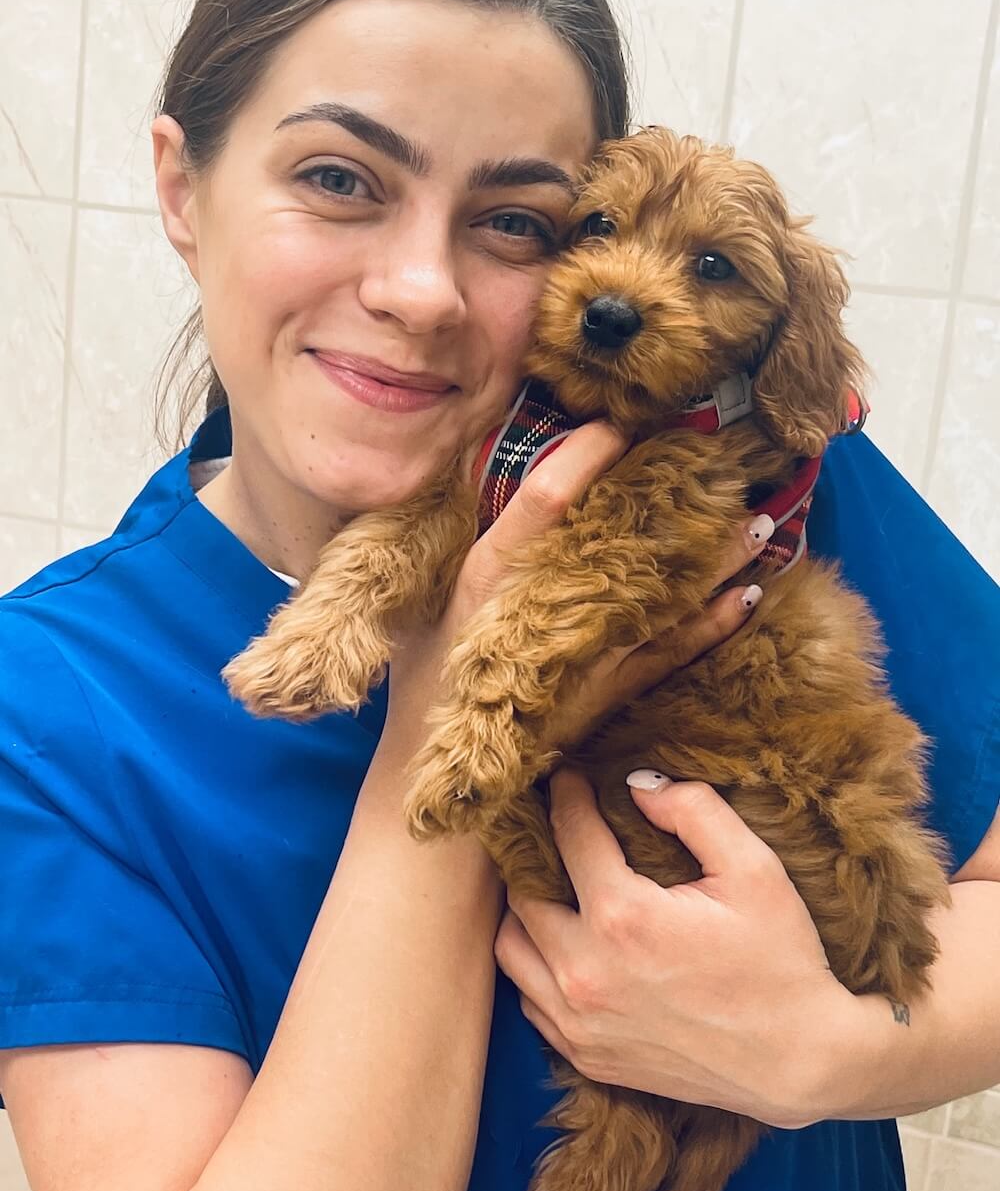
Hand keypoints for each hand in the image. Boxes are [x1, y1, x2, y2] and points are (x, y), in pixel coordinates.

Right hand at [382, 423, 772, 763]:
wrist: (432, 768)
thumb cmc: (426, 671)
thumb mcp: (423, 597)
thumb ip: (460, 545)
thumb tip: (484, 475)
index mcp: (488, 575)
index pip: (545, 497)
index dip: (585, 454)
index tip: (619, 422)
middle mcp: (541, 607)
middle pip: (624, 542)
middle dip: (676, 502)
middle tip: (724, 461)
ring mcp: (581, 653)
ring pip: (662, 596)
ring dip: (714, 560)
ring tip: (762, 523)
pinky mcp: (605, 693)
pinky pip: (669, 654)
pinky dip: (709, 626)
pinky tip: (745, 598)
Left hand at [495, 767, 856, 1127]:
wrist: (798, 1063)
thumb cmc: (781, 962)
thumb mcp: (754, 869)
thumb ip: (694, 811)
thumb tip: (639, 785)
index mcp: (624, 917)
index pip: (570, 833)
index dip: (566, 795)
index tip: (568, 777)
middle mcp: (586, 971)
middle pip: (523, 890)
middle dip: (538, 851)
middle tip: (559, 831)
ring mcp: (580, 1021)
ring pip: (511, 947)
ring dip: (526, 911)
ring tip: (556, 888)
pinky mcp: (586, 1055)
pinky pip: (529, 998)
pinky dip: (536, 965)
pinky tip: (567, 946)